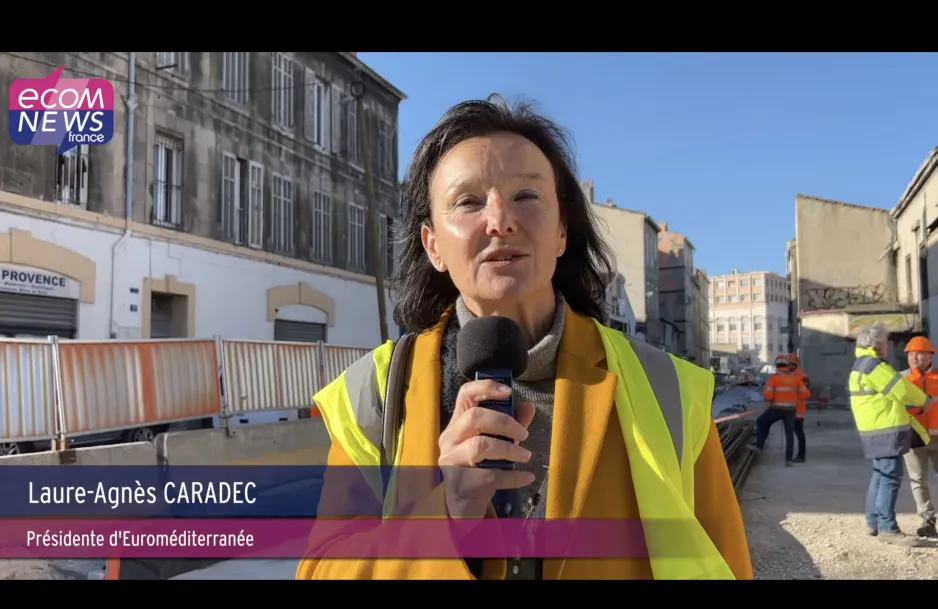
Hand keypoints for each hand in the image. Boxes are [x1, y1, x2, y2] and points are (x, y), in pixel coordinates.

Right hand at [438, 380, 535, 518]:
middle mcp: (450, 438)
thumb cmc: (480, 468)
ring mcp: (451, 460)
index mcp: (458, 423)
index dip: (486, 388)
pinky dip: (513, 477)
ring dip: (509, 449)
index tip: (508, 391)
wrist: (463, 505)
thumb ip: (512, 424)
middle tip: (524, 434)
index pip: (465, 394)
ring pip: (480, 446)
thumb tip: (529, 405)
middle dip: (505, 422)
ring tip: (526, 456)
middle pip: (474, 417)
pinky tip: (526, 477)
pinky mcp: (458, 483)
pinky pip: (489, 476)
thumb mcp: (497, 442)